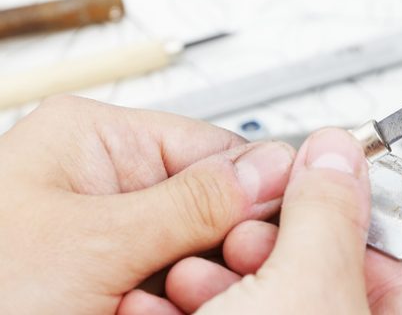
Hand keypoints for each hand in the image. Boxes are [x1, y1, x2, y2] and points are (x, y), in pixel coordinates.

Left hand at [0, 96, 293, 313]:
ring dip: (190, 286)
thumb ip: (195, 202)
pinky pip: (167, 284)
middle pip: (208, 204)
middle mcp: (104, 178)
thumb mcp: (92, 244)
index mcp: (96, 139)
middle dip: (213, 250)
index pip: (215, 148)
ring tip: (149, 308)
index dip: (254, 193)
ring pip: (194, 253)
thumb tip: (275, 167)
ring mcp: (105, 230)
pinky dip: (168, 305)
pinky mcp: (104, 275)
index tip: (274, 235)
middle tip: (194, 286)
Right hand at [118, 128, 401, 314]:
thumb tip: (338, 150)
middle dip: (260, 247)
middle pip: (316, 276)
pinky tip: (153, 302)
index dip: (347, 220)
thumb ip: (327, 209)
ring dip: (210, 278)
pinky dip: (184, 308)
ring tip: (181, 271)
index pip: (399, 263)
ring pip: (261, 301)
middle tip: (232, 236)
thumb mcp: (306, 284)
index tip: (303, 196)